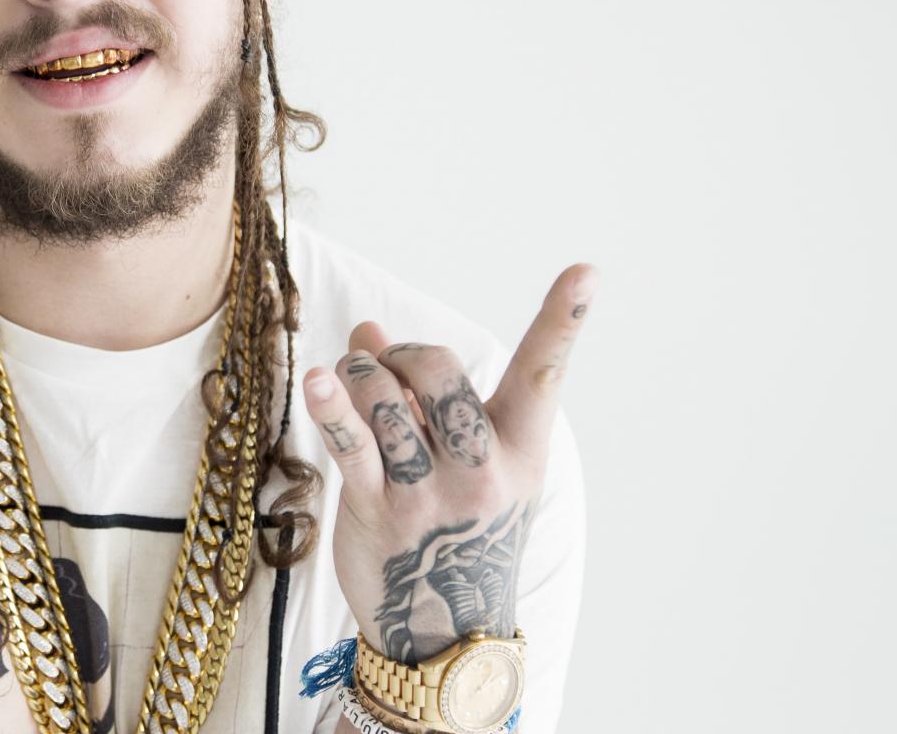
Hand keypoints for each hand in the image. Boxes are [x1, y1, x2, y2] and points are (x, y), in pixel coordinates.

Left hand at [302, 263, 596, 664]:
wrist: (442, 631)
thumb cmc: (453, 528)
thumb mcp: (457, 462)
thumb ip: (415, 392)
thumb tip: (365, 328)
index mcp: (518, 450)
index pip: (542, 373)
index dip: (563, 320)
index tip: (586, 271)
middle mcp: (483, 470)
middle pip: (437, 366)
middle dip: (401, 353)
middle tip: (387, 370)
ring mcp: (431, 493)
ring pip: (383, 396)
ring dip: (356, 377)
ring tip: (349, 389)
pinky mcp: (379, 510)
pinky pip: (351, 441)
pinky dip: (329, 404)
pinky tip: (318, 380)